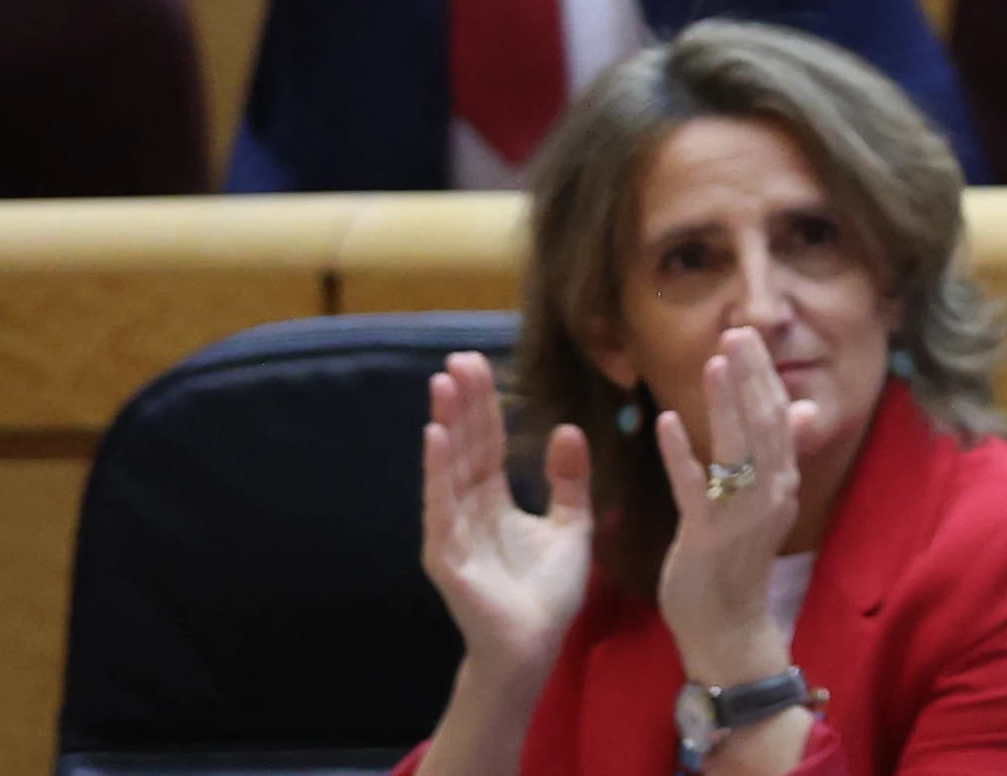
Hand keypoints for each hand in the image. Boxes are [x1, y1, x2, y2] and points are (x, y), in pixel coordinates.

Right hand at [417, 352, 591, 695]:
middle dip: (462, 404)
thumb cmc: (548, 592)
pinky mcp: (446, 554)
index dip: (484, 406)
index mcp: (493, 503)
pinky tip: (434, 437)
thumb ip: (569, 479)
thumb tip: (566, 428)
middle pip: (464, 447)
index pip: (486, 444)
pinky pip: (440, 506)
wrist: (535, 645)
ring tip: (443, 384)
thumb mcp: (571, 524)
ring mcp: (451, 531)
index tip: (478, 364)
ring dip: (447, 425)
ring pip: (449, 468)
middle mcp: (467, 511)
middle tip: (457, 360)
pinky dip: (437, 472)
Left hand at [650, 326, 818, 699]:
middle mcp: (770, 493)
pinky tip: (664, 423)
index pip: (780, 418)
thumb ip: (781, 456)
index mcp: (782, 482)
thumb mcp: (765, 504)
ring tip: (715, 362)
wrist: (727, 625)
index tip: (748, 340)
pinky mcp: (707, 536)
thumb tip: (805, 409)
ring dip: (725, 403)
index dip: (764, 377)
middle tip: (736, 334)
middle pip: (764, 423)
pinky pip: (695, 487)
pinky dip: (680, 454)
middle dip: (751, 377)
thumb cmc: (738, 562)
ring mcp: (741, 515)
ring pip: (737, 448)